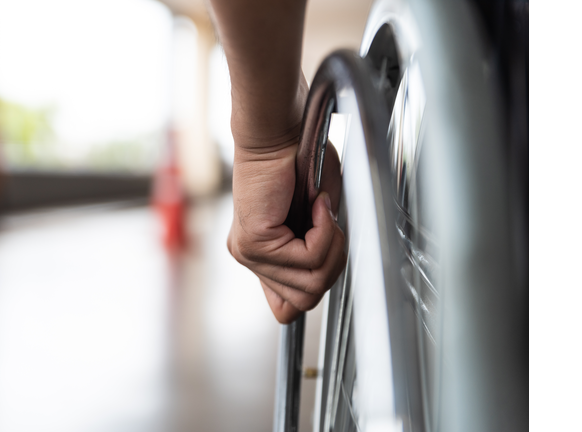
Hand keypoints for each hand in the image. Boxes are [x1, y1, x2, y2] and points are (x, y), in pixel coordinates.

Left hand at [227, 134, 345, 323]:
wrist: (283, 131)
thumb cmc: (302, 162)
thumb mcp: (320, 219)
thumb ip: (320, 252)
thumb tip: (327, 275)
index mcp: (263, 257)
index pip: (286, 309)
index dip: (316, 284)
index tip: (325, 246)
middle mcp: (251, 258)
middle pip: (306, 301)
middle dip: (332, 263)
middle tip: (329, 224)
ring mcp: (249, 253)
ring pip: (311, 284)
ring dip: (330, 246)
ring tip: (322, 212)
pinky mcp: (254, 242)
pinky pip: (307, 259)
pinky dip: (323, 231)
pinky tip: (316, 204)